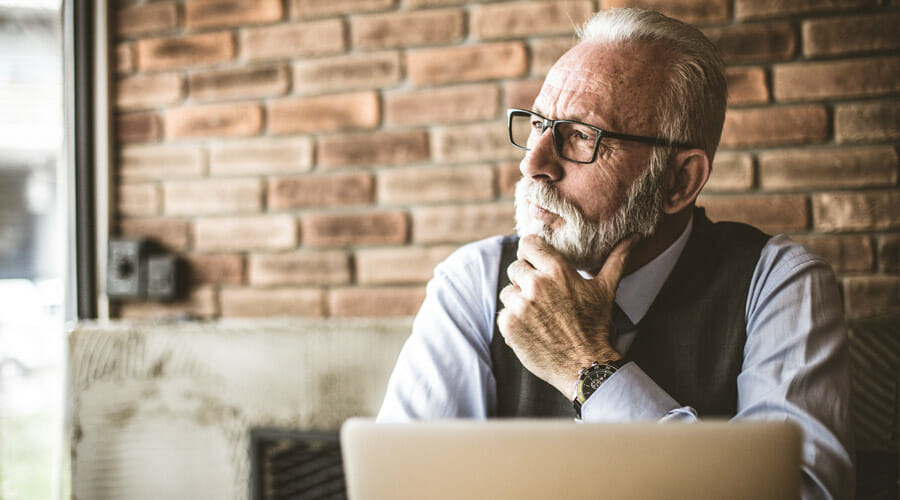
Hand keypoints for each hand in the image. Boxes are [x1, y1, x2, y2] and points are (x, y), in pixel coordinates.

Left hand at [497, 234, 637, 396]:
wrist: (585, 366)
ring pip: (508, 291)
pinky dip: (514, 320)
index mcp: (557, 272)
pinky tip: (532, 328)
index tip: (536, 261)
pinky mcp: (509, 325)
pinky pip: (504, 313)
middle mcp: (536, 286)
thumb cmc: (596, 326)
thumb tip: (635, 237)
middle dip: (526, 278)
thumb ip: (616, 259)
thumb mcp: (606, 289)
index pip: (528, 244)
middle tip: (542, 295)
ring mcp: (520, 306)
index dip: (531, 251)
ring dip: (518, 300)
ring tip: (538, 314)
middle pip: (516, 267)